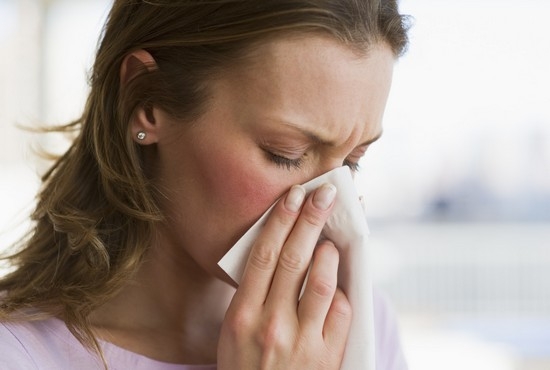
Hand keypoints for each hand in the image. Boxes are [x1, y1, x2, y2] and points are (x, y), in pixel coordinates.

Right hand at [218, 184, 351, 369]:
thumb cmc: (245, 367)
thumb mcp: (233, 331)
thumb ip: (253, 294)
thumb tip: (280, 251)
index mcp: (241, 315)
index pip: (263, 255)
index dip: (281, 220)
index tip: (294, 195)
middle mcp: (270, 325)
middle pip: (294, 259)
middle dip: (311, 220)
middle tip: (324, 194)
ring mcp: (301, 342)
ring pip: (322, 282)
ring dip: (330, 253)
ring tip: (331, 239)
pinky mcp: (326, 357)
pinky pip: (340, 312)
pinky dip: (342, 291)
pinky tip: (338, 283)